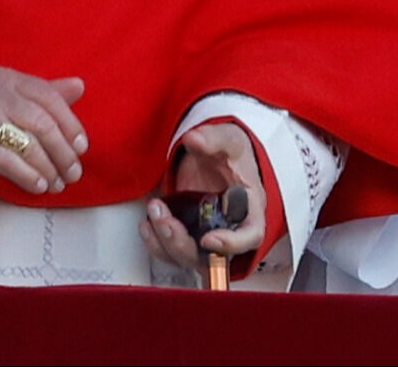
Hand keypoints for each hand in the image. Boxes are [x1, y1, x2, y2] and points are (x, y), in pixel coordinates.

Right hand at [0, 67, 87, 196]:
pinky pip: (7, 160)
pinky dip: (28, 176)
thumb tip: (80, 85)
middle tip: (73, 173)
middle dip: (63, 152)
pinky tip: (38, 186)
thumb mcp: (6, 103)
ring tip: (57, 184)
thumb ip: (42, 95)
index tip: (81, 147)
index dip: (70, 122)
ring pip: (28, 142)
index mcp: (3, 77)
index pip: (48, 95)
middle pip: (42, 121)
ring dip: (49, 168)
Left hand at [142, 120, 266, 270]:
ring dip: (165, 242)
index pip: (251, 235)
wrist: (216, 155)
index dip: (232, 244)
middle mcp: (229, 228)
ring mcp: (207, 233)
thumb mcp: (228, 139)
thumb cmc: (230, 154)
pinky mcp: (189, 233)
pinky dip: (157, 244)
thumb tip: (195, 139)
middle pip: (212, 257)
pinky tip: (146, 224)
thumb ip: (213, 139)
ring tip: (153, 210)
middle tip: (162, 217)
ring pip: (189, 257)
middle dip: (182, 242)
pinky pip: (173, 252)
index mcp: (249, 208)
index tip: (208, 239)